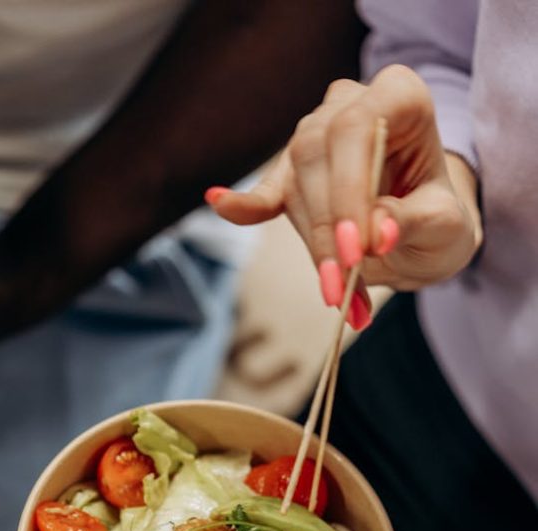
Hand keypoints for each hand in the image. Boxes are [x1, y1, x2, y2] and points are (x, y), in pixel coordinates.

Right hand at [207, 65, 482, 326]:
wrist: (425, 232)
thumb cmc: (438, 221)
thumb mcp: (445, 227)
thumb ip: (414, 222)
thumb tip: (377, 232)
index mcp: (397, 97)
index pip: (356, 130)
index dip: (349, 189)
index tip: (356, 250)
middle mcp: (349, 104)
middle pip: (317, 159)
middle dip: (326, 231)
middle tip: (342, 288)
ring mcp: (315, 135)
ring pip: (295, 187)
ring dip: (312, 248)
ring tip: (340, 299)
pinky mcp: (291, 175)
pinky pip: (266, 193)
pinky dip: (246, 207)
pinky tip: (220, 202)